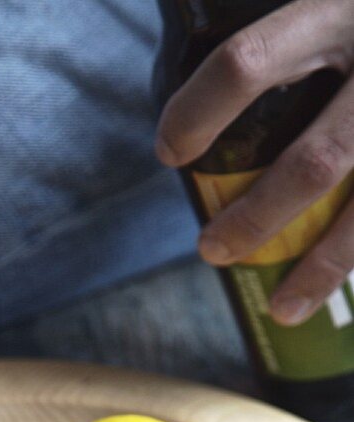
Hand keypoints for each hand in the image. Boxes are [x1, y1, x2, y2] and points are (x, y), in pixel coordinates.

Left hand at [155, 0, 353, 325]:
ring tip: (281, 307)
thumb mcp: (318, 8)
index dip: (198, 112)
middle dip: (257, 218)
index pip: (247, 62)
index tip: (170, 151)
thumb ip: (266, 47)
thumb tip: (193, 112)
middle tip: (210, 248)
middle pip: (315, 161)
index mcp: (334, 12)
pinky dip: (353, 260)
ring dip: (319, 267)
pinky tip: (327, 290)